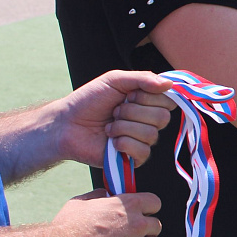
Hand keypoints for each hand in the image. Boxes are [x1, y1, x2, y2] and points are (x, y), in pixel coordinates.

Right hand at [53, 189, 163, 236]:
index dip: (148, 209)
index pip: (154, 203)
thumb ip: (98, 196)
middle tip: (134, 236)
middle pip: (156, 225)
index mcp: (127, 205)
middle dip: (147, 230)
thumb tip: (106, 194)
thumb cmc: (66, 228)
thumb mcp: (80, 203)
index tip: (142, 215)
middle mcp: (136, 224)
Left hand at [54, 71, 174, 168]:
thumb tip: (169, 84)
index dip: (149, 97)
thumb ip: (143, 78)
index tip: (128, 95)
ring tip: (108, 126)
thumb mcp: (115, 80)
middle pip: (163, 118)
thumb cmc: (89, 100)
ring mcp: (142, 140)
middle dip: (133, 112)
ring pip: (151, 134)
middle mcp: (148, 121)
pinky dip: (124, 143)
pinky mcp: (133, 158)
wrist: (67, 124)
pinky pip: (143, 152)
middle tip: (115, 111)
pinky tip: (111, 141)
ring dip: (124, 127)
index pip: (169, 101)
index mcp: (147, 102)